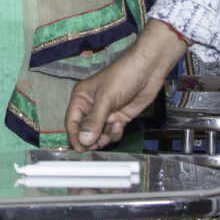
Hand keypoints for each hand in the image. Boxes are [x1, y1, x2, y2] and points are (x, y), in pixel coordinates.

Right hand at [67, 21, 189, 148]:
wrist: (148, 70)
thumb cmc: (123, 76)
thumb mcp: (106, 99)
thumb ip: (94, 121)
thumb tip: (83, 140)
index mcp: (81, 98)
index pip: (72, 122)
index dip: (74, 136)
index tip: (80, 149)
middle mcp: (91, 107)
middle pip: (84, 131)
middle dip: (91, 139)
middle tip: (98, 143)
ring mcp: (106, 114)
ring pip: (98, 135)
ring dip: (104, 137)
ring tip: (112, 128)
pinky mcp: (119, 118)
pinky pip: (111, 133)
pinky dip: (115, 133)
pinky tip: (120, 123)